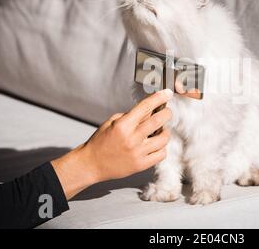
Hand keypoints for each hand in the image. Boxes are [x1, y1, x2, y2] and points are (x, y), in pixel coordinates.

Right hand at [51, 89, 172, 199]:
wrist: (91, 164)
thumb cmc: (101, 142)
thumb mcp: (112, 122)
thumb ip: (131, 115)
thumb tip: (150, 109)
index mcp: (123, 125)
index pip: (145, 107)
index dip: (159, 98)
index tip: (167, 93)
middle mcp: (131, 139)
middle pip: (158, 121)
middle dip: (167, 113)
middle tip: (167, 112)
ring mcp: (137, 153)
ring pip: (163, 139)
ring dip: (165, 132)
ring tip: (160, 131)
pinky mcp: (141, 165)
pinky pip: (161, 154)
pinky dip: (162, 147)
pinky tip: (156, 144)